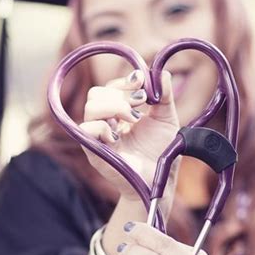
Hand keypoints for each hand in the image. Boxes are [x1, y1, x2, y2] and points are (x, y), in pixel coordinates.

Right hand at [79, 70, 179, 205]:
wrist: (159, 181)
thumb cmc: (161, 153)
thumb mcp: (167, 120)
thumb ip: (165, 96)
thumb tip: (162, 72)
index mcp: (119, 113)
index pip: (110, 88)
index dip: (124, 81)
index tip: (142, 81)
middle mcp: (105, 123)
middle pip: (96, 93)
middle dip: (120, 93)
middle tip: (140, 104)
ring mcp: (98, 138)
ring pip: (91, 106)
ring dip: (115, 106)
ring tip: (134, 119)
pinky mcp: (94, 152)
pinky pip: (86, 129)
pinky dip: (103, 127)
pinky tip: (119, 136)